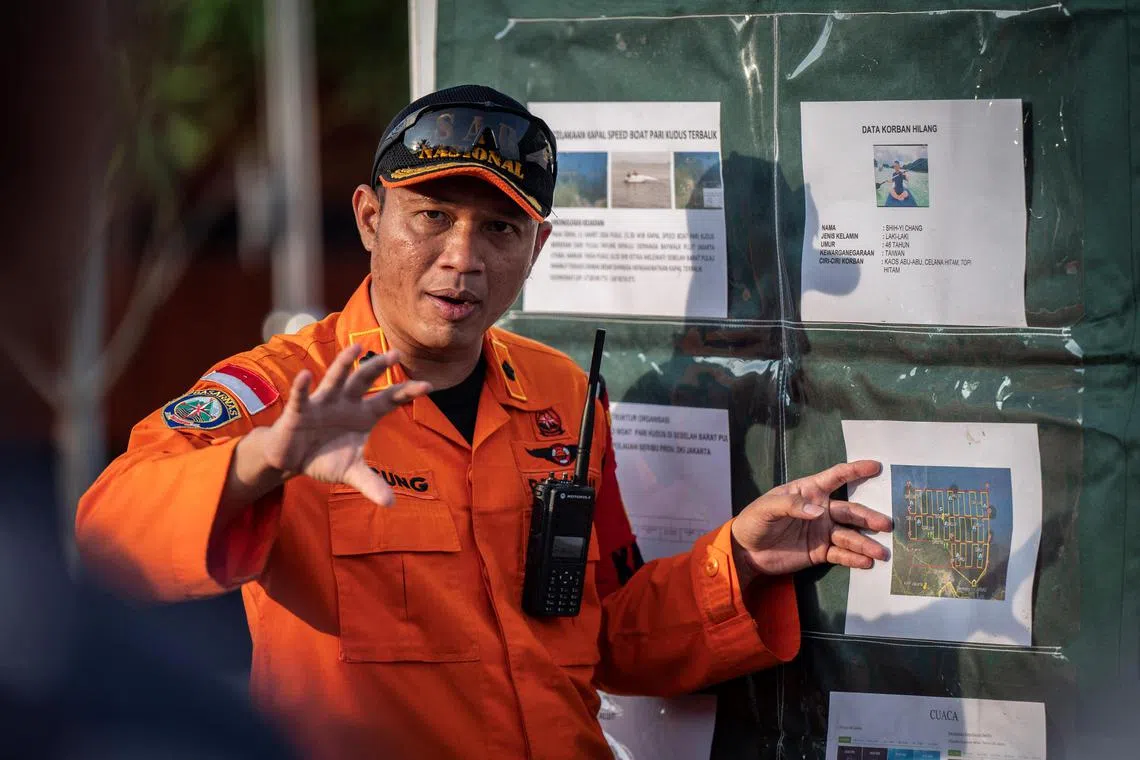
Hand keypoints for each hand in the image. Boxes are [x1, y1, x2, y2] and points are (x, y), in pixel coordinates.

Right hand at [255, 344, 431, 505]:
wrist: (292, 460)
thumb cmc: (325, 458)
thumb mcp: (350, 472)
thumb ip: (371, 483)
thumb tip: (391, 504)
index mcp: (363, 414)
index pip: (389, 399)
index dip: (406, 392)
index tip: (428, 386)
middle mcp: (345, 402)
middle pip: (365, 381)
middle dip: (379, 368)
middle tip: (396, 354)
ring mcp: (323, 403)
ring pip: (336, 379)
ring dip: (345, 363)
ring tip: (357, 348)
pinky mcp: (299, 411)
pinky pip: (302, 397)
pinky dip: (303, 387)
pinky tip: (307, 376)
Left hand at [729, 460, 891, 586]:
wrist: (746, 551)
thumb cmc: (754, 521)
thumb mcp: (767, 508)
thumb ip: (792, 506)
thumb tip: (819, 511)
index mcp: (808, 491)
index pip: (836, 477)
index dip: (855, 471)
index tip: (876, 467)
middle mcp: (821, 510)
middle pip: (850, 511)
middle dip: (868, 517)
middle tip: (887, 524)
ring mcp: (822, 531)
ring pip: (849, 535)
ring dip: (866, 543)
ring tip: (881, 552)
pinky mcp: (820, 551)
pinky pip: (841, 554)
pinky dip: (854, 559)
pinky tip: (866, 563)